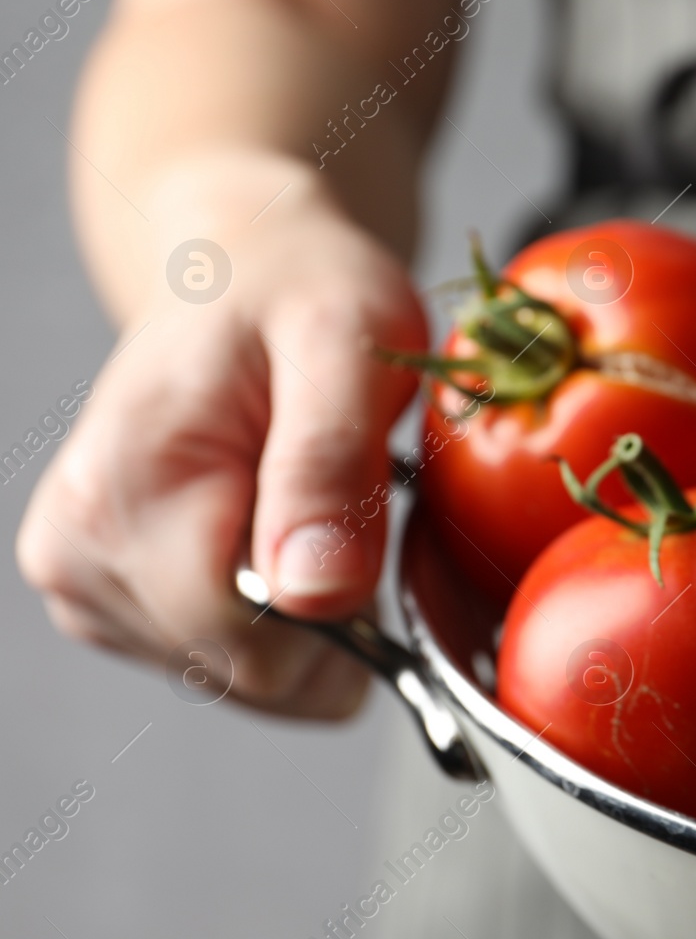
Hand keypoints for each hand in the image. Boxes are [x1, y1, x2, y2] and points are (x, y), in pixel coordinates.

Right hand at [17, 155, 426, 717]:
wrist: (240, 264)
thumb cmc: (302, 290)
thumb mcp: (349, 346)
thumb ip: (331, 466)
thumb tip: (316, 595)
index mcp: (127, 488)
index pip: (248, 644)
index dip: (344, 621)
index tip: (375, 534)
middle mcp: (77, 547)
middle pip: (243, 671)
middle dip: (328, 614)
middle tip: (351, 507)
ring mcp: (78, 576)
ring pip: (235, 674)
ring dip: (303, 615)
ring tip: (309, 505)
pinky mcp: (97, 591)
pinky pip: (216, 656)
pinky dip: (271, 615)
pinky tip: (277, 529)